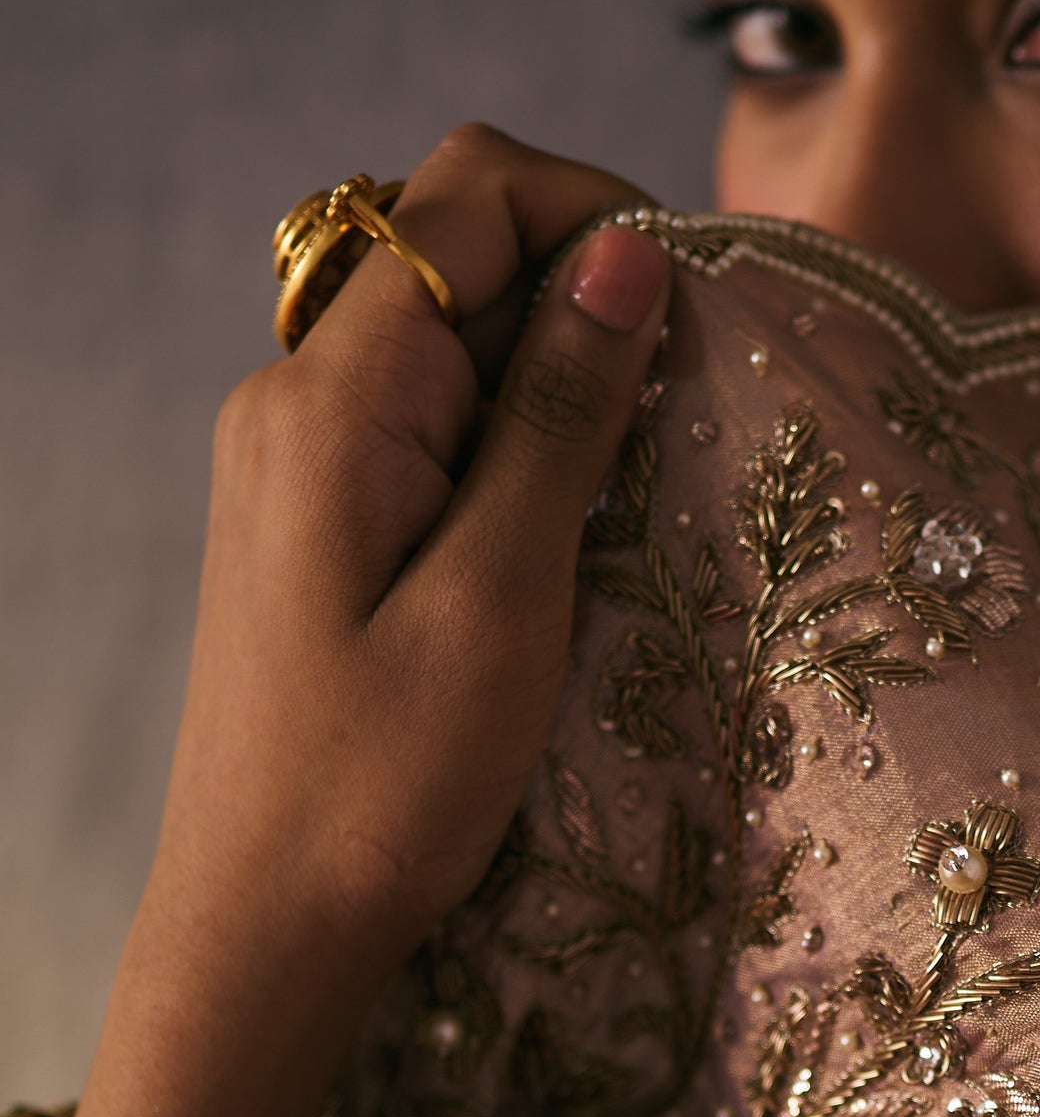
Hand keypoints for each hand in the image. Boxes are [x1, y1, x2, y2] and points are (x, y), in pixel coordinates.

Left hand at [56, 122, 674, 1116]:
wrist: (267, 924)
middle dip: (582, 283)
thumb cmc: (387, 784)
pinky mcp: (315, 513)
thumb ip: (562, 415)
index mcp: (333, 394)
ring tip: (635, 472)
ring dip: (554, 364)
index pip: (466, 193)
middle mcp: (296, 392)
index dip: (595, 209)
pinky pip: (427, 412)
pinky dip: (511, 428)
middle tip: (679, 403)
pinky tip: (569, 518)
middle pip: (454, 242)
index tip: (695, 304)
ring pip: (446, 328)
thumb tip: (630, 252)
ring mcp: (298, 452)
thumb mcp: (503, 595)